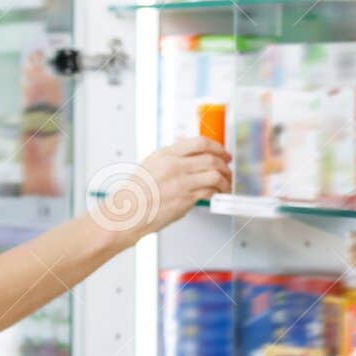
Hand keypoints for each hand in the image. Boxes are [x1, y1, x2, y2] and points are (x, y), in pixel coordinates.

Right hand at [93, 137, 231, 244]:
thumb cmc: (135, 193)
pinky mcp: (184, 199)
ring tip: (225, 184)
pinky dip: (217, 192)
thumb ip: (171, 158)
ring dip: (225, 180)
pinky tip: (216, 195)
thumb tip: (191, 155)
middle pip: (211, 158)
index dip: (217, 147)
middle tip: (228, 169)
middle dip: (224, 164)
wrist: (127, 212)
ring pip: (215, 174)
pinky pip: (209, 191)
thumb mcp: (151, 165)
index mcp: (166, 154)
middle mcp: (174, 165)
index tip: (222, 153)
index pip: (199, 143)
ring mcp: (180, 182)